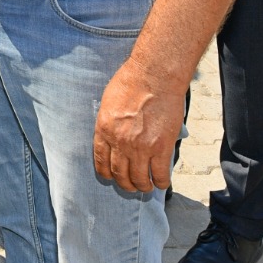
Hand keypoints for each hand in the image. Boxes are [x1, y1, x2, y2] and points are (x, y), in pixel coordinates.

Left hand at [92, 60, 183, 193]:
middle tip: (131, 185)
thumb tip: (114, 135)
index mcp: (104, 130)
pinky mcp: (161, 148)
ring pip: (139, 179)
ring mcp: (141, 147)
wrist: (154, 76)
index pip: (101, 161)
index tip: (111, 176)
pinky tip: (161, 182)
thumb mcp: (109, 103)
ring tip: (146, 186)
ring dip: (143, 186)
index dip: (107, 173)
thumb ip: (110, 123)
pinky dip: (160, 182)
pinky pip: (159, 174)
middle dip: (125, 184)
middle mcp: (120, 142)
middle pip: (120, 174)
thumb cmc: (132, 82)